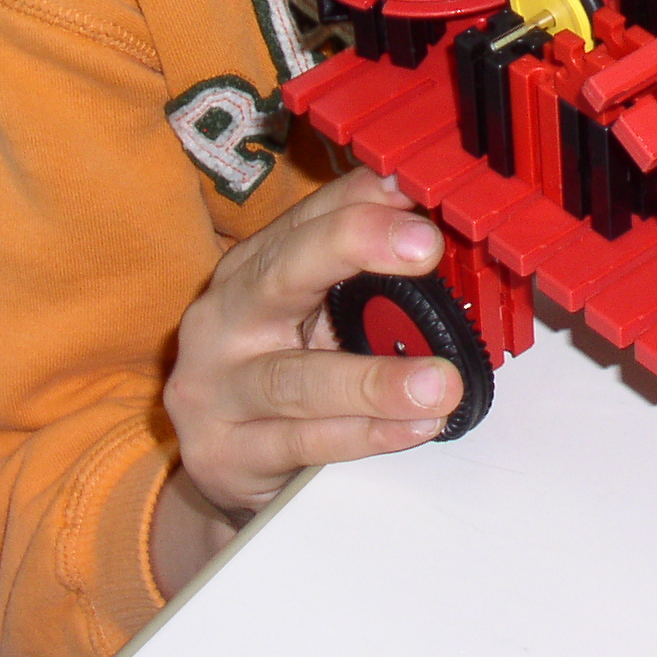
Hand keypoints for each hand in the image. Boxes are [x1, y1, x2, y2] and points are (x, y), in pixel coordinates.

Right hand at [152, 166, 461, 590]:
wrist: (218, 461)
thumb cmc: (276, 368)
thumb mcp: (311, 309)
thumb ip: (362, 267)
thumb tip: (431, 218)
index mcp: (252, 266)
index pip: (309, 215)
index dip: (365, 200)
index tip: (419, 195)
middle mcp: (226, 315)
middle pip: (283, 271)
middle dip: (355, 246)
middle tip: (425, 247)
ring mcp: (217, 387)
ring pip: (296, 378)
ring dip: (376, 381)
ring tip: (440, 384)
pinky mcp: (225, 452)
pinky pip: (304, 442)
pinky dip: (366, 435)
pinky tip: (416, 427)